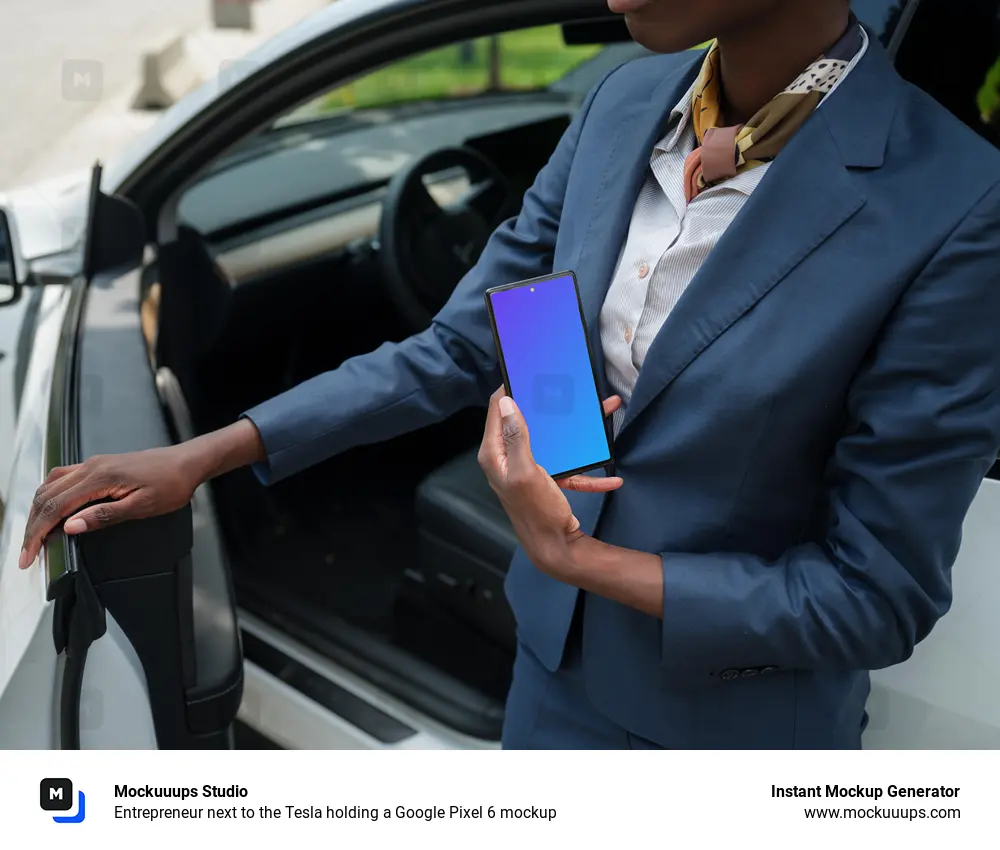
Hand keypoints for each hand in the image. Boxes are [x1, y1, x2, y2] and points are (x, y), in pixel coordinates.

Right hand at [18, 446, 200, 569]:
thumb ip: (104, 516)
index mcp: (99, 477)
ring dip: (38, 511)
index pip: (55, 507)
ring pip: (50, 486)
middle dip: (33, 526)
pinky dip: (50, 496)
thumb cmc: (171, 483)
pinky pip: (63, 478)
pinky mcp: (98, 465)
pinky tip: (52, 510)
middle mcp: (90, 467)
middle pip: (46, 496)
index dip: (38, 533)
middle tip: (28, 553)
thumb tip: (70, 526)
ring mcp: (92, 464)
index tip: (30, 555)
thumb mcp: (142, 506)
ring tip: (36, 536)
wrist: (186, 463)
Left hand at [477, 386, 622, 577]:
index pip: (497, 409)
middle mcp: (508, 459)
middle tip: (568, 385)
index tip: (527, 369)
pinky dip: (588, 472)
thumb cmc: (535, 512)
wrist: (554, 550)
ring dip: (578, 434)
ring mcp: (529, 469)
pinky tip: (611, 476)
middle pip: (529, 422)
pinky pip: (569, 469)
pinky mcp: (547, 481)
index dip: (510, 387)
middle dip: (552, 406)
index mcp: (495, 453)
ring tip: (603, 415)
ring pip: (554, 442)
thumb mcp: (526, 471)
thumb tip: (508, 402)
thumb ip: (516, 437)